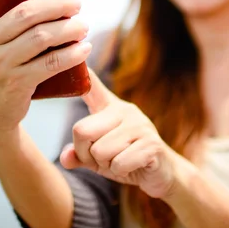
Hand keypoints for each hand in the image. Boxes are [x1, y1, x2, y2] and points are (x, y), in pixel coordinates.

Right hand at [0, 0, 90, 143]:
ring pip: (41, 37)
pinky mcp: (15, 83)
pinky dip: (72, 54)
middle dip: (57, 4)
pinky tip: (84, 48)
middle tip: (77, 3)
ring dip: (69, 29)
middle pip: (26, 13)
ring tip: (83, 25)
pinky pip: (50, 63)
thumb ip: (0, 11)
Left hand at [60, 69, 179, 199]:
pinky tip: (132, 167)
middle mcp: (124, 110)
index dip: (83, 74)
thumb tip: (65, 158)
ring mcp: (139, 125)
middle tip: (101, 159)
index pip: (92, 88)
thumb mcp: (98, 158)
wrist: (163, 173)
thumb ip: (79, 156)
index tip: (77, 53)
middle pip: (81, 130)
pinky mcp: (151, 144)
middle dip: (85, 153)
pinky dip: (120, 172)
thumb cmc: (126, 160)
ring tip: (119, 161)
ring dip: (104, 165)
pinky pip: (118, 163)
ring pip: (99, 150)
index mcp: (110, 108)